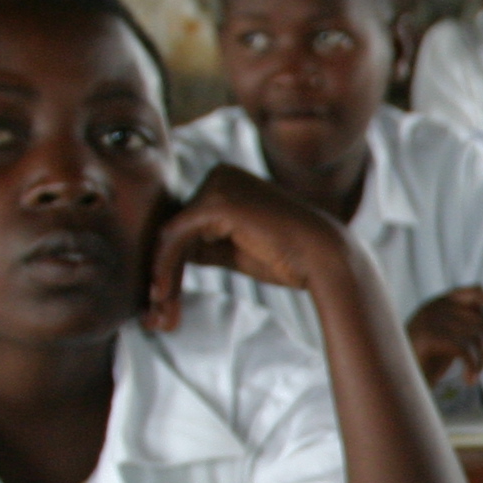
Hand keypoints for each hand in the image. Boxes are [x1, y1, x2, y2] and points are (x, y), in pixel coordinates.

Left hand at [144, 166, 360, 328]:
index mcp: (227, 180)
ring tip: (160, 308)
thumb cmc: (289, 258)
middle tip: (157, 308)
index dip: (172, 260)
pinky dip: (165, 267)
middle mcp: (219, 174)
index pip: (187, 222)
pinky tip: (164, 294)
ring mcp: (218, 185)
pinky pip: (176, 237)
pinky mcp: (215, 203)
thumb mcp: (238, 248)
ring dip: (162, 273)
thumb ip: (208, 245)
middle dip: (164, 268)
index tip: (165, 297)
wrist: (325, 259)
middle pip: (175, 226)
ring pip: (171, 234)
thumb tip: (172, 256)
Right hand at [406, 287, 482, 387]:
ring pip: (477, 337)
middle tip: (479, 367)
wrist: (397, 380)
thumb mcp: (446, 336)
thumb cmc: (426, 361)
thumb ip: (464, 324)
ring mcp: (430, 319)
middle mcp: (435, 306)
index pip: (474, 290)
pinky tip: (468, 380)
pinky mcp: (428, 336)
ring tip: (472, 376)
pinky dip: (473, 367)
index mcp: (440, 303)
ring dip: (481, 361)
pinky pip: (465, 349)